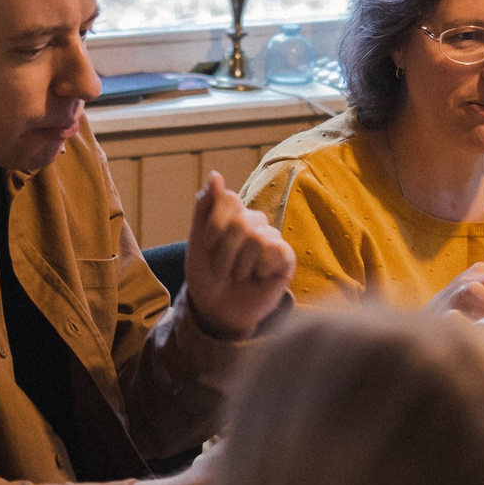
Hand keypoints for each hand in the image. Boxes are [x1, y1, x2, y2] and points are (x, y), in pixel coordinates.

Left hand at [181, 172, 294, 338]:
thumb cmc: (207, 275)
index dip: (214, 225)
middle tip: (222, 269)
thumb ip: (204, 206)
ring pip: (256, 238)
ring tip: (238, 276)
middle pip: (239, 222)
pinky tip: (257, 276)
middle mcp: (255, 221)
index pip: (228, 198)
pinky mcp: (286, 257)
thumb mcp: (197, 241)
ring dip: (239, 265)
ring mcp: (272, 238)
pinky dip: (259, 268)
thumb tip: (215, 174)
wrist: (217, 310)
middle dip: (224, 252)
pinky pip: (275, 250)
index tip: (207, 245)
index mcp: (234, 213)